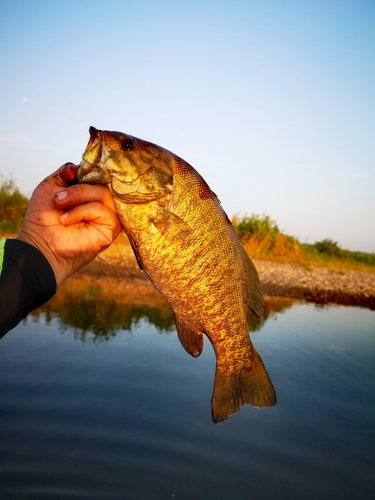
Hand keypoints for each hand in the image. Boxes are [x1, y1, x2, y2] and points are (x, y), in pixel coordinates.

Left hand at [16, 163, 120, 286]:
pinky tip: (67, 221)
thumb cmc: (43, 218)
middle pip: (104, 183)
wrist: (40, 243)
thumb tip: (76, 166)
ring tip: (60, 209)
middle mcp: (103, 204)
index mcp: (90, 193)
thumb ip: (65, 172)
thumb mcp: (50, 187)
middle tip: (58, 199)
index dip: (89, 172)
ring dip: (78, 198)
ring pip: (104, 194)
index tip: (71, 175)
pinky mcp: (111, 230)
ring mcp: (108, 217)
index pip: (101, 175)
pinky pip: (103, 210)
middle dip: (78, 188)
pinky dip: (82, 212)